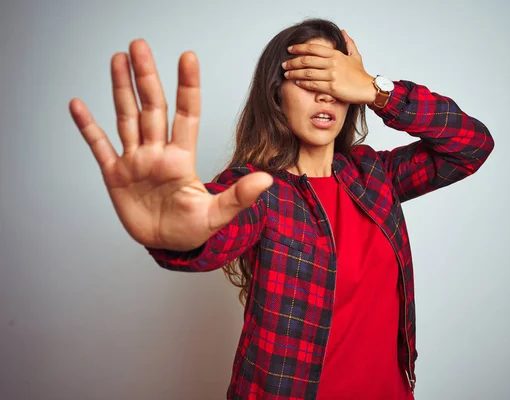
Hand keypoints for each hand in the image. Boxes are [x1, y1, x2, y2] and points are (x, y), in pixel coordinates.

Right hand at [69, 39, 272, 250]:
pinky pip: (100, 146)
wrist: (167, 246)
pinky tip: (78, 105)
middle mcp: (158, 152)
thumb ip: (238, 197)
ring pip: (127, 118)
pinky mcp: (116, 175)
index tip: (188, 57)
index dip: (188, 86)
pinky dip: (88, 127)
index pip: (187, 114)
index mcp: (182, 158)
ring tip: (118, 59)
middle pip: (152, 107)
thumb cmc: (192, 229)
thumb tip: (266, 180)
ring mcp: (136, 161)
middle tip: (139, 45)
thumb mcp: (217, 215)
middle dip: (146, 77)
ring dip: (121, 89)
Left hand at [281, 30, 376, 103]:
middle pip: (307, 60)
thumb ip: (348, 43)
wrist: (368, 89)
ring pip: (307, 73)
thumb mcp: (355, 56)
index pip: (313, 48)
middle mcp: (332, 63)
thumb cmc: (361, 75)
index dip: (299, 48)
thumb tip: (343, 32)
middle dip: (293, 62)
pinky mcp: (331, 88)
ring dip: (294, 73)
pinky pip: (313, 85)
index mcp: (336, 54)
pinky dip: (303, 83)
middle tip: (284, 64)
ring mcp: (332, 76)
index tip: (290, 49)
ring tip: (286, 74)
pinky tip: (297, 82)